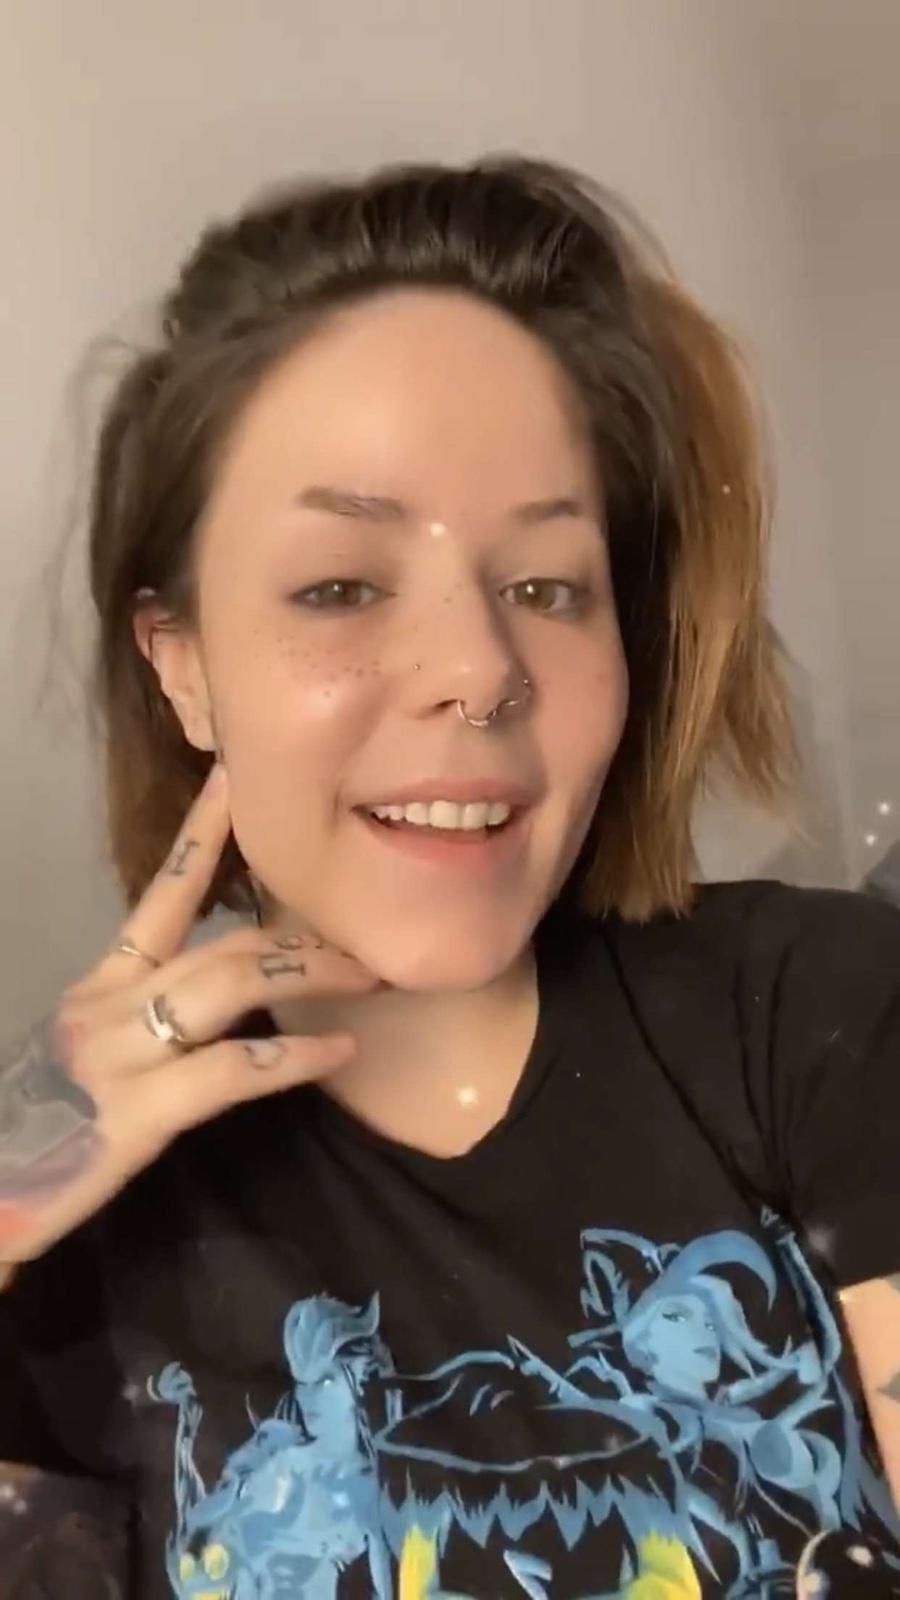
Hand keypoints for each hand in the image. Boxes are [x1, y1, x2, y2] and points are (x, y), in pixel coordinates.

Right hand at [0, 763, 378, 1268]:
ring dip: (307, 974)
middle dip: (300, 935)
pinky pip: (231, 1071)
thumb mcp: (85, 1056)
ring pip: (230, 986)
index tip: (235, 780)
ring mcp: (122, 1055)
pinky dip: (292, 1059)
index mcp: (100, 988)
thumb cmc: (36, 1132)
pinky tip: (338, 1050)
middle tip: (366, 929)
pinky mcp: (137, 1113)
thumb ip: (142, 1023)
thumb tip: (208, 1006)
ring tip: (368, 975)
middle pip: (222, 945)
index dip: (203, 834)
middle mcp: (109, 1005)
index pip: (161, 895)